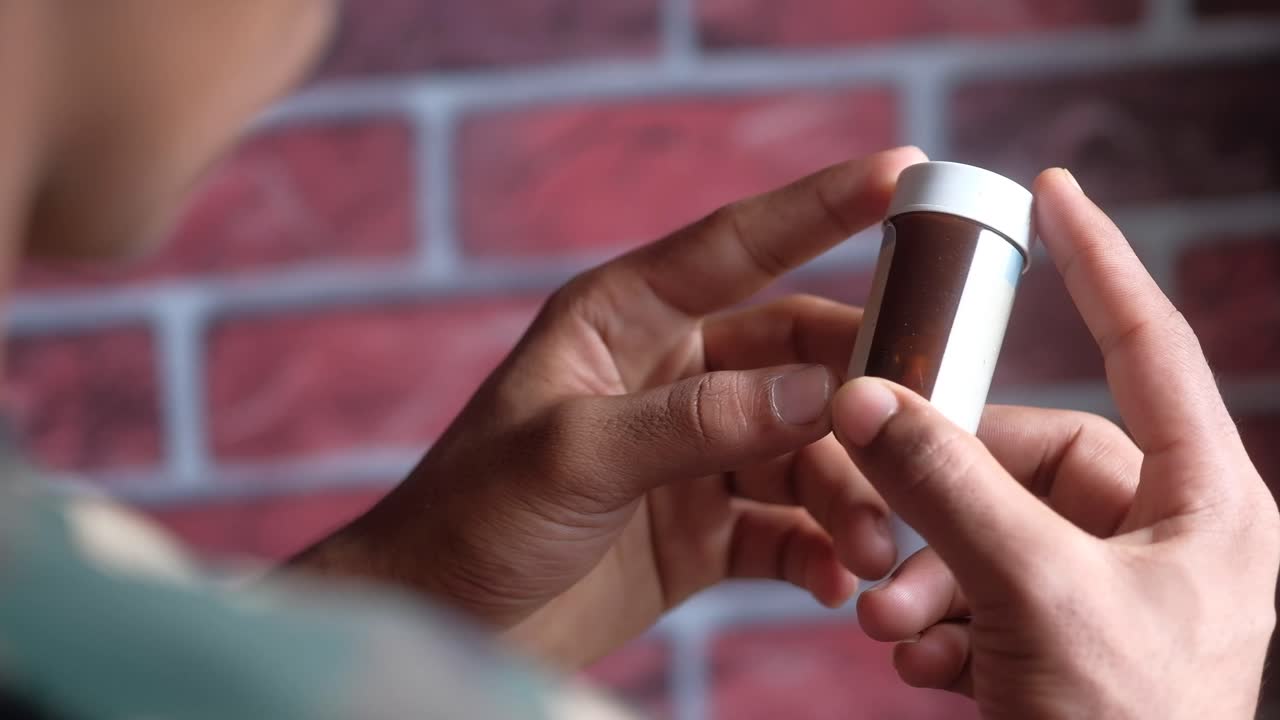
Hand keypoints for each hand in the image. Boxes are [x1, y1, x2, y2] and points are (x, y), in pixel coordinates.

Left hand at [295, 147, 927, 666]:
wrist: (443, 626)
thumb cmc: (471, 519)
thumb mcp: (574, 455)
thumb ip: (694, 420)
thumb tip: (816, 394)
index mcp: (624, 322)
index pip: (736, 247)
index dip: (821, 207)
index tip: (904, 173)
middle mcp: (669, 376)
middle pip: (797, 357)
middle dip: (860, 392)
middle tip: (924, 426)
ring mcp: (692, 455)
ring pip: (803, 451)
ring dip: (848, 492)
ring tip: (874, 543)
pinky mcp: (704, 530)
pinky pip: (785, 527)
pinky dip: (818, 550)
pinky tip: (835, 578)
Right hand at [832, 169, 1279, 718]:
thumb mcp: (1036, 595)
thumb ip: (948, 488)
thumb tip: (865, 399)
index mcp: (1202, 504)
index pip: (1150, 348)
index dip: (1102, 263)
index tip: (1055, 194)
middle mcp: (1157, 535)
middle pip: (1024, 461)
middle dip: (941, 506)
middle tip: (883, 544)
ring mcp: (1103, 590)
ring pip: (986, 532)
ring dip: (926, 576)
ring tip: (893, 628)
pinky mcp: (1055, 638)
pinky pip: (978, 592)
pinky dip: (940, 622)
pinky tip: (924, 665)